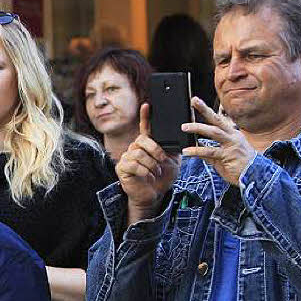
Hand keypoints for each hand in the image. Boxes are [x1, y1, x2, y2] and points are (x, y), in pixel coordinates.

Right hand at [117, 104, 179, 222]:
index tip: (147, 104)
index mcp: (146, 145)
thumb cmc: (161, 178)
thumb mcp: (172, 162)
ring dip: (151, 164)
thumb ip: (173, 149)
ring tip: (156, 172)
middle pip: (142, 140)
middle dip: (155, 150)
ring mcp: (127, 158)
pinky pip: (133, 164)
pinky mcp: (121, 168)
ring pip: (138, 153)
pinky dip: (144, 171)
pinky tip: (148, 176)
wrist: (153, 196)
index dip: (145, 116)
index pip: (145, 127)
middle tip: (162, 160)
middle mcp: (135, 148)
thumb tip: (179, 138)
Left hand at [181, 97, 255, 186]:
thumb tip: (198, 148)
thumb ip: (211, 152)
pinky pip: (210, 152)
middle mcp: (233, 136)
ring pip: (214, 132)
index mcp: (232, 134)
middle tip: (194, 101)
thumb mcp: (224, 157)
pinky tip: (187, 151)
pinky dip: (197, 151)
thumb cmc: (241, 166)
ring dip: (198, 128)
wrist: (256, 177)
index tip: (197, 101)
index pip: (218, 119)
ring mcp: (231, 145)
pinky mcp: (228, 155)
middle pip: (217, 120)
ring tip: (184, 127)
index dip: (207, 110)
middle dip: (205, 109)